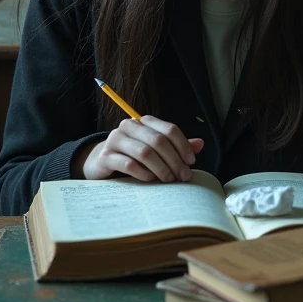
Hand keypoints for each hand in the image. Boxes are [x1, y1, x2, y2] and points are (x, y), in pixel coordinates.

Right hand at [79, 116, 204, 182]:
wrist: (102, 162)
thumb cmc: (133, 155)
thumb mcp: (155, 149)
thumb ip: (176, 147)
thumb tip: (200, 144)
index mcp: (144, 122)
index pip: (169, 129)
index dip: (183, 145)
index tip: (191, 162)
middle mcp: (129, 126)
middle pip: (158, 141)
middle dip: (174, 160)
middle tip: (183, 176)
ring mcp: (115, 140)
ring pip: (144, 152)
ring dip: (161, 168)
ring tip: (169, 180)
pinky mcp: (106, 157)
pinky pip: (128, 164)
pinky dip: (143, 173)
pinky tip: (151, 180)